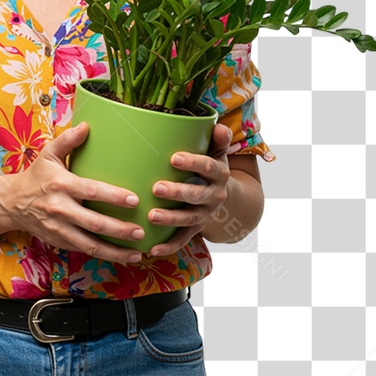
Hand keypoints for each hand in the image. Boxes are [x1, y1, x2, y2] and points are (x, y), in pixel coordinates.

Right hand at [6, 122, 146, 264]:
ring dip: (115, 252)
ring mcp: (59, 229)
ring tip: (138, 253)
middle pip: (94, 223)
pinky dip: (104, 256)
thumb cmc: (36, 176)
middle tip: (141, 232)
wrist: (11, 204)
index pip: (91, 191)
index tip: (134, 200)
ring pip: (90, 245)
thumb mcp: (47, 154)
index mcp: (61, 185)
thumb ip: (67, 140)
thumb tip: (86, 125)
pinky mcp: (59, 242)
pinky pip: (84, 251)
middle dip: (119, 230)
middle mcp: (60, 209)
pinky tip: (123, 256)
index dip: (113, 196)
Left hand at [145, 123, 232, 257]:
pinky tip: (152, 250)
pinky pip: (183, 239)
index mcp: (219, 173)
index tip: (174, 158)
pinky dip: (168, 246)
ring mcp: (206, 214)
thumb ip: (218, 139)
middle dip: (178, 192)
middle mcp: (215, 195)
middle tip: (156, 188)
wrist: (225, 197)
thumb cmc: (210, 167)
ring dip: (171, 218)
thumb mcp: (218, 152)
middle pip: (197, 195)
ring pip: (189, 219)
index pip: (208, 167)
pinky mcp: (196, 229)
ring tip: (151, 216)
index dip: (193, 163)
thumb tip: (218, 126)